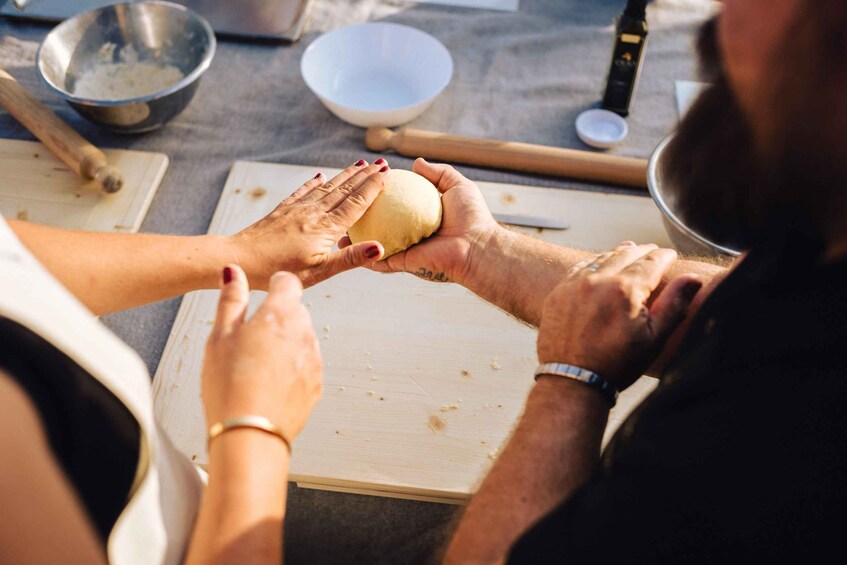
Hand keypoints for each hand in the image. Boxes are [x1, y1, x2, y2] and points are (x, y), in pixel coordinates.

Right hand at [201, 265, 321, 441]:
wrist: (249, 433)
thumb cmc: (229, 385)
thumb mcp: (220, 335)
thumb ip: (231, 299)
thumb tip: (233, 272)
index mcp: (280, 314)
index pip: (288, 282)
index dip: (276, 283)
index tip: (267, 291)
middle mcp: (304, 333)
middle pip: (296, 311)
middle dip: (277, 317)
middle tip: (249, 339)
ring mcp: (314, 360)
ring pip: (302, 339)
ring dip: (285, 344)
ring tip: (256, 367)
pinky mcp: (316, 384)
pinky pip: (306, 366)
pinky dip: (292, 369)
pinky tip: (268, 383)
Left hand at [229, 160, 388, 288]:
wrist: (240, 258)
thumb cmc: (279, 270)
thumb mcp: (319, 271)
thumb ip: (350, 258)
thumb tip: (379, 247)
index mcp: (327, 228)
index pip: (357, 202)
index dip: (374, 187)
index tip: (388, 173)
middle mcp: (314, 213)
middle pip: (344, 190)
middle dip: (364, 176)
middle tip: (381, 163)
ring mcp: (297, 209)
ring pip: (327, 187)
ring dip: (345, 175)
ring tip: (359, 164)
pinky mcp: (282, 211)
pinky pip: (303, 191)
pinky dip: (314, 182)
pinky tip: (320, 176)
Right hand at [342, 158, 499, 284]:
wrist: (478, 247)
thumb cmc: (472, 217)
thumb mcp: (457, 186)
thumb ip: (438, 173)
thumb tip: (417, 162)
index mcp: (421, 216)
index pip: (394, 205)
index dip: (378, 196)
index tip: (362, 186)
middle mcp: (411, 233)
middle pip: (380, 224)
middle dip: (360, 220)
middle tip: (342, 208)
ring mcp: (406, 249)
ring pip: (374, 243)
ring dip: (355, 240)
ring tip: (337, 231)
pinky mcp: (404, 263)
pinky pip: (380, 259)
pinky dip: (363, 255)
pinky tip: (347, 248)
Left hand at [537, 243, 702, 389]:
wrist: (573, 381)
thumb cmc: (616, 364)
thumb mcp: (654, 338)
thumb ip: (675, 304)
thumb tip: (693, 278)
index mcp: (625, 289)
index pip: (650, 262)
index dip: (663, 256)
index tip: (670, 254)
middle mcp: (598, 281)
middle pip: (625, 255)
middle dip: (642, 251)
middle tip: (651, 250)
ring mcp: (574, 285)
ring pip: (600, 259)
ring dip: (617, 254)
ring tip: (628, 250)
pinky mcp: (558, 294)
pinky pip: (578, 269)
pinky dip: (593, 264)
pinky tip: (599, 265)